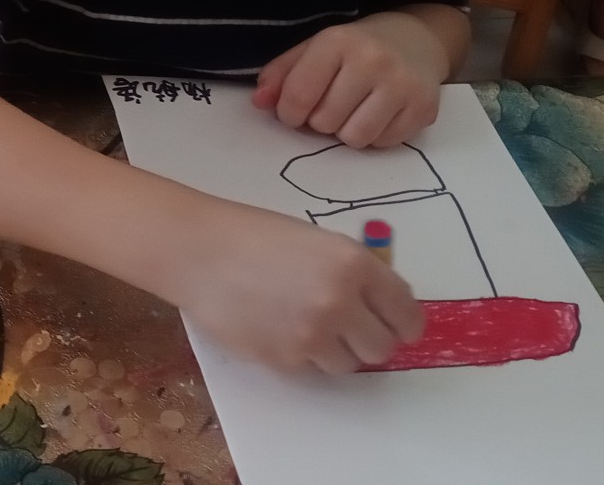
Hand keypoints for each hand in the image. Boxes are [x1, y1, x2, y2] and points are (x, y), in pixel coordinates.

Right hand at [165, 198, 423, 373]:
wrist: (197, 252)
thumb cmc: (253, 236)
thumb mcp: (317, 241)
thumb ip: (353, 273)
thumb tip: (381, 308)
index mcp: (354, 264)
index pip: (406, 311)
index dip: (406, 323)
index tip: (400, 328)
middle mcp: (340, 302)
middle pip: (382, 347)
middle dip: (370, 340)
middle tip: (350, 329)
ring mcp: (312, 335)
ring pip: (349, 364)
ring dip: (336, 350)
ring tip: (305, 324)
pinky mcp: (285, 360)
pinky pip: (310, 368)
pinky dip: (302, 354)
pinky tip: (277, 327)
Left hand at [254, 13, 446, 146]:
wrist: (417, 40)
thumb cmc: (355, 49)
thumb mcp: (314, 50)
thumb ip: (281, 74)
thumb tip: (258, 102)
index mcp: (338, 41)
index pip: (298, 96)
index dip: (289, 113)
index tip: (294, 111)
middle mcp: (372, 60)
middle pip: (325, 121)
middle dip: (320, 121)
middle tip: (332, 105)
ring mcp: (402, 85)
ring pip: (354, 138)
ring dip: (347, 132)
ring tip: (353, 111)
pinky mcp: (423, 108)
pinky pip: (382, 143)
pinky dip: (374, 136)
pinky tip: (379, 114)